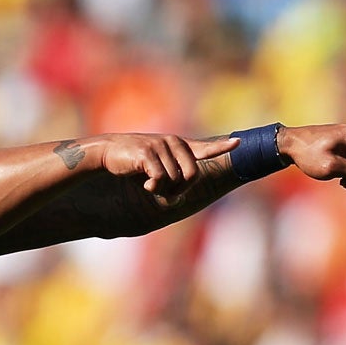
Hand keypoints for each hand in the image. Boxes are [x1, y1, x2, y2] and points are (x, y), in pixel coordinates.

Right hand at [97, 132, 238, 195]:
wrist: (107, 154)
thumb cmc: (132, 163)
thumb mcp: (154, 171)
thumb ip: (170, 183)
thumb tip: (177, 201)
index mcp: (178, 145)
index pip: (204, 148)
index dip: (221, 147)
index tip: (238, 142)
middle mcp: (173, 142)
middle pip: (192, 175)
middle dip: (180, 190)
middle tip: (163, 191)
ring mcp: (161, 145)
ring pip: (175, 180)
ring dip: (162, 190)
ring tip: (148, 184)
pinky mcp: (148, 152)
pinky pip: (160, 179)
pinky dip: (153, 187)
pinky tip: (143, 184)